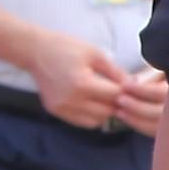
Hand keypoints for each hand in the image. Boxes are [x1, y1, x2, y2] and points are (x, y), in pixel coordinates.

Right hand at [34, 28, 168, 135]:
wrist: (34, 51)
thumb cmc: (65, 47)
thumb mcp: (95, 54)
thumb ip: (115, 72)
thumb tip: (134, 85)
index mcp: (82, 84)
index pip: (115, 96)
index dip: (126, 91)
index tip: (130, 86)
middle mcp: (71, 100)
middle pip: (107, 111)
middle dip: (116, 102)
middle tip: (118, 91)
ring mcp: (62, 108)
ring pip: (96, 121)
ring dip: (105, 111)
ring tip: (104, 96)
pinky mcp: (56, 112)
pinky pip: (82, 122)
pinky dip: (91, 115)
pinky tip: (92, 102)